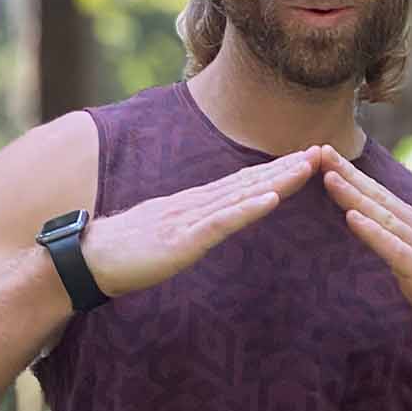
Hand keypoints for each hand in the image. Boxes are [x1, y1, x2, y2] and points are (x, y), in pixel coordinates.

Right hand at [81, 148, 322, 297]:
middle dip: (286, 166)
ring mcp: (189, 219)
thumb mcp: (166, 235)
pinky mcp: (183, 240)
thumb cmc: (124, 252)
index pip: (241, 183)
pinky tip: (270, 198)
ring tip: (307, 167)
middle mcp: (195, 203)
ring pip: (240, 195)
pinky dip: (247, 209)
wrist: (89, 260)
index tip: (304, 159)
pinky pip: (221, 222)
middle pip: (248, 180)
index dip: (274, 170)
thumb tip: (210, 225)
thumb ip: (190, 227)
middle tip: (322, 151)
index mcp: (193, 204)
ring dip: (276, 180)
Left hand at [315, 146, 411, 358]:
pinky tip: (352, 218)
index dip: (354, 176)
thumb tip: (382, 242)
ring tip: (329, 177)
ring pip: (383, 218)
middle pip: (379, 198)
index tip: (328, 156)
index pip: (381, 198)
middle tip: (321, 149)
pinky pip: (394, 251)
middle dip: (349, 173)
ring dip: (355, 196)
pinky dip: (372, 232)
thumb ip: (404, 250)